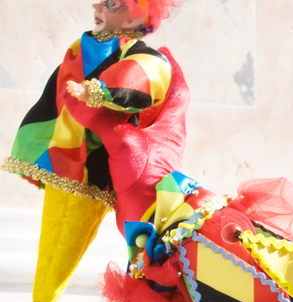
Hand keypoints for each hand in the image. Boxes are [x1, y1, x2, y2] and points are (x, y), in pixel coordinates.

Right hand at [61, 48, 188, 229]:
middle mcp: (166, 135)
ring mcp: (153, 150)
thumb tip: (76, 96)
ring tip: (104, 93)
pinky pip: (127, 138)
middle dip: (142, 86)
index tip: (161, 53)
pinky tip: (96, 123)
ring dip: (125, 108)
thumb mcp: (123, 142)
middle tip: (121, 70)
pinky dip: (113, 128)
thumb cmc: (148, 178)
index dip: (171, 70)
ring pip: (141, 121)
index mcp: (172, 125)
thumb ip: (100, 118)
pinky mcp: (139, 165)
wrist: (152, 219)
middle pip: (158, 102)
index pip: (178, 90)